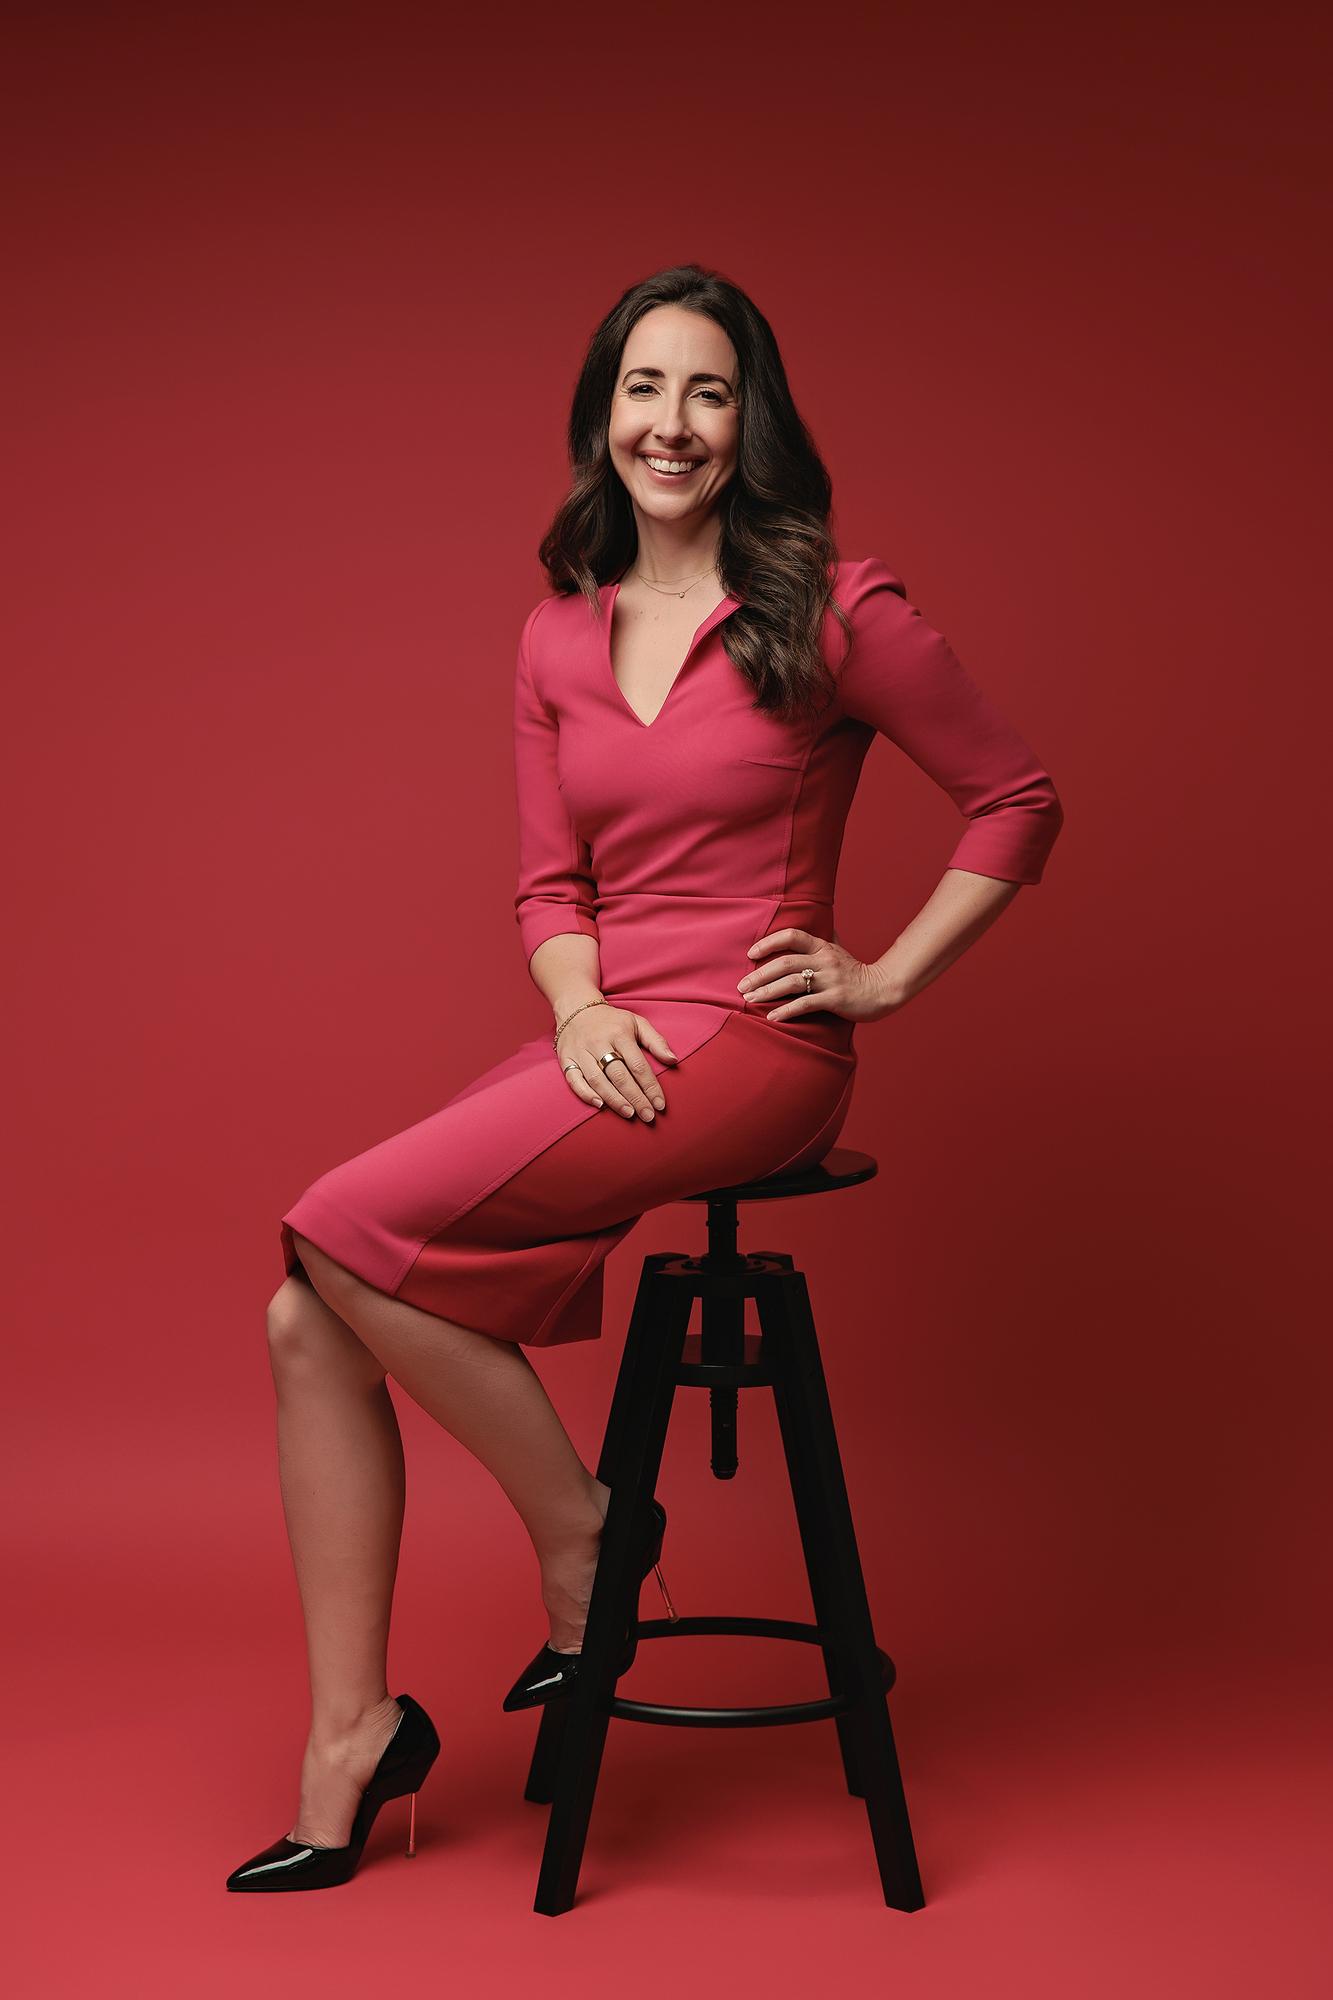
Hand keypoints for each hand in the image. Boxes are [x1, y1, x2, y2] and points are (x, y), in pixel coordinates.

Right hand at [554, 1003, 676, 1122]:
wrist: (576, 1007)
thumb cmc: (611, 1020)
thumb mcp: (637, 1023)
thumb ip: (656, 1041)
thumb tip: (673, 1060)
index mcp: (619, 1033)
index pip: (638, 1065)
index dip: (650, 1086)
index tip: (659, 1104)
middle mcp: (599, 1042)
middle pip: (619, 1075)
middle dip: (635, 1098)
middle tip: (648, 1116)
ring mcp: (580, 1051)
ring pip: (597, 1080)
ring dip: (614, 1099)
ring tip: (629, 1113)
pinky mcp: (566, 1058)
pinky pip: (574, 1079)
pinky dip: (585, 1094)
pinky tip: (600, 1105)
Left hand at [737, 928, 894, 1023]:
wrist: (883, 989)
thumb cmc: (857, 972)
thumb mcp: (841, 950)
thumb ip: (827, 938)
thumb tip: (820, 923)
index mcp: (823, 947)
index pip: (792, 936)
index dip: (769, 942)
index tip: (751, 954)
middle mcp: (825, 960)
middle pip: (785, 963)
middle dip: (759, 974)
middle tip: (741, 986)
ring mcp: (830, 980)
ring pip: (791, 983)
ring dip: (767, 992)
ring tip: (750, 1000)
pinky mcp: (835, 999)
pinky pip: (805, 1004)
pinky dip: (786, 1011)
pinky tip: (772, 1017)